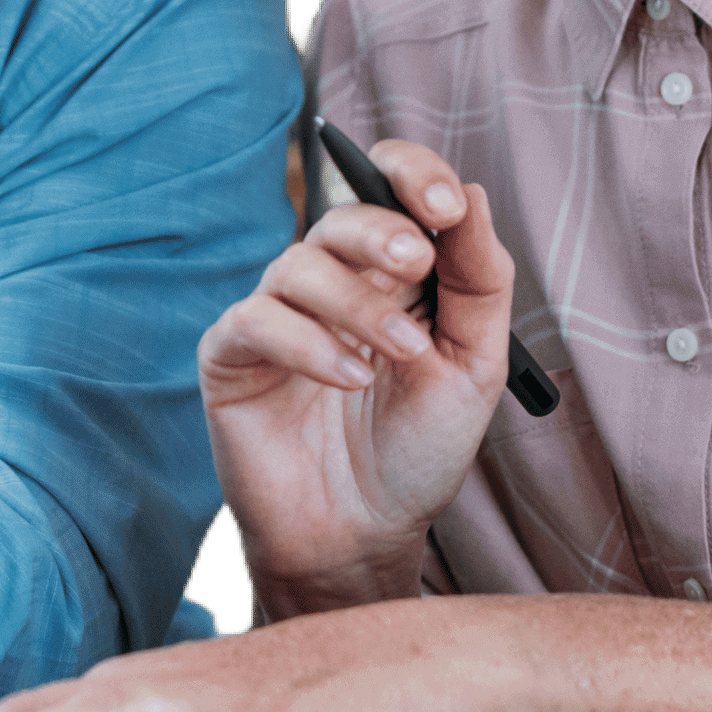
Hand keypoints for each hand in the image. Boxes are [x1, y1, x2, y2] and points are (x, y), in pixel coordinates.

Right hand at [200, 139, 512, 614]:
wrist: (365, 536)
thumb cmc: (418, 450)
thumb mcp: (474, 366)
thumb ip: (479, 281)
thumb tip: (470, 194)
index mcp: (391, 272)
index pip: (389, 186)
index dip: (413, 175)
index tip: (445, 203)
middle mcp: (331, 282)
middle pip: (342, 215)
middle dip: (382, 228)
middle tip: (417, 261)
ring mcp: (278, 315)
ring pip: (300, 265)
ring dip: (358, 304)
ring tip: (401, 354)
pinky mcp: (232, 355)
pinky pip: (257, 320)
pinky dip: (308, 343)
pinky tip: (349, 381)